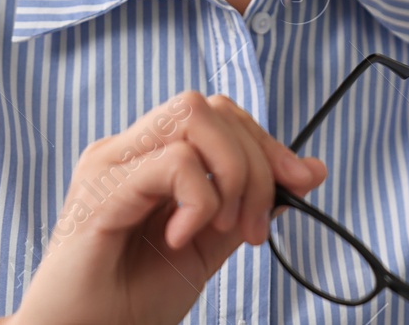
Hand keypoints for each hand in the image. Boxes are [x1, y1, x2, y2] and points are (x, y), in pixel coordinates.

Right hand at [7, 91, 326, 324]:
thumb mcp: (208, 248)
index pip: (220, 115)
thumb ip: (249, 205)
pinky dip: (198, 198)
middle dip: (256, 159)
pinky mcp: (98, 189)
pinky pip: (172, 162)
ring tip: (219, 228)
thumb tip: (310, 171)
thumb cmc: (130, 301)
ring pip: (192, 114)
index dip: (267, 143)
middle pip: (212, 107)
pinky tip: (182, 239)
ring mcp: (109, 163)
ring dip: (231, 173)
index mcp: (149, 157)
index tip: (301, 183)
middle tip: (253, 228)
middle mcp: (127, 148)